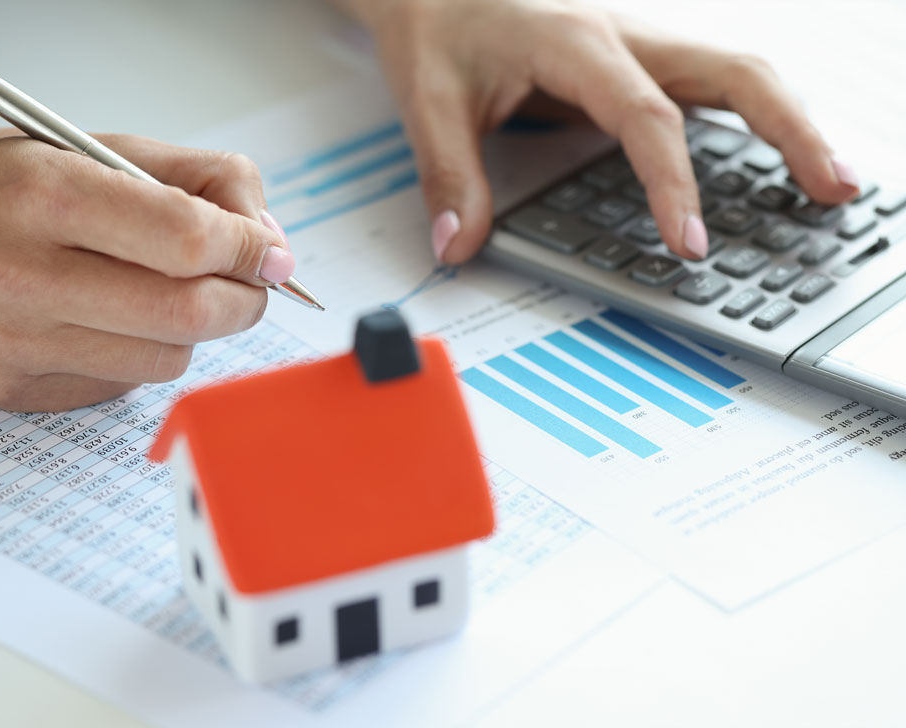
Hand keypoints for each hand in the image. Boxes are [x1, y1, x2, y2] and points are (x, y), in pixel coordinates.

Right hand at [0, 130, 293, 410]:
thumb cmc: (7, 184)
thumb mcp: (99, 147)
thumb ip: (200, 179)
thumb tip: (269, 240)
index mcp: (44, 194)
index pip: (186, 238)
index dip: (248, 248)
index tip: (269, 251)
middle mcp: (20, 276)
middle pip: (188, 313)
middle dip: (243, 299)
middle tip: (249, 282)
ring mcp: (11, 344)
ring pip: (166, 359)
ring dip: (193, 329)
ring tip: (167, 293)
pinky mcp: (10, 389)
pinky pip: (124, 385)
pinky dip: (141, 353)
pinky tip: (109, 320)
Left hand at [336, 0, 859, 261]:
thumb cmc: (437, 25)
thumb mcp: (427, 99)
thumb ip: (449, 174)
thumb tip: (459, 245)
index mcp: (577, 41)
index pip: (646, 116)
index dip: (674, 182)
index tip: (688, 244)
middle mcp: (624, 34)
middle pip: (734, 69)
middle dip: (791, 130)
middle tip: (834, 190)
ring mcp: (640, 41)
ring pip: (737, 70)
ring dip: (790, 120)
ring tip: (832, 180)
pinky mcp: (639, 57)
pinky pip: (712, 85)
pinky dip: (755, 119)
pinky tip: (775, 156)